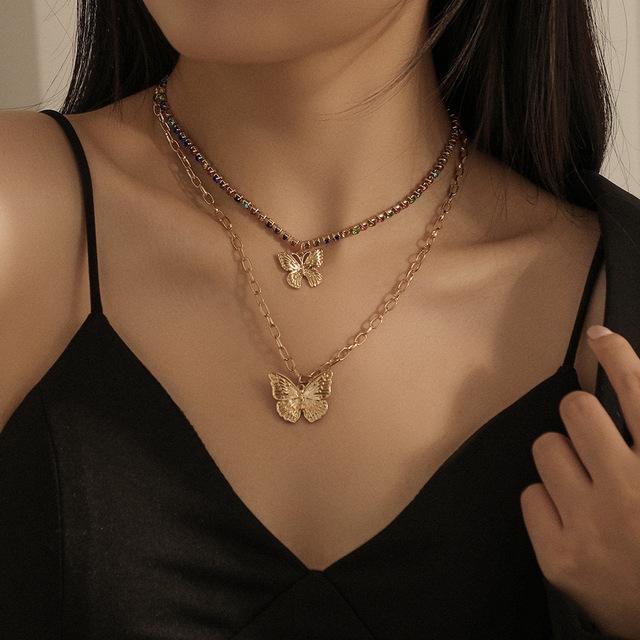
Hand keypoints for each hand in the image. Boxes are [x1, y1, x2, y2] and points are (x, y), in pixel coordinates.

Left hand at [520, 325, 639, 638]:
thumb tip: (628, 399)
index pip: (639, 394)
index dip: (618, 357)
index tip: (599, 337)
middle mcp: (629, 491)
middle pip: (574, 411)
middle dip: (581, 420)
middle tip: (594, 444)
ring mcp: (588, 525)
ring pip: (546, 448)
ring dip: (563, 460)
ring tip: (586, 490)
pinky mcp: (557, 556)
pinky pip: (530, 495)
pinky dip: (547, 503)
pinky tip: (572, 523)